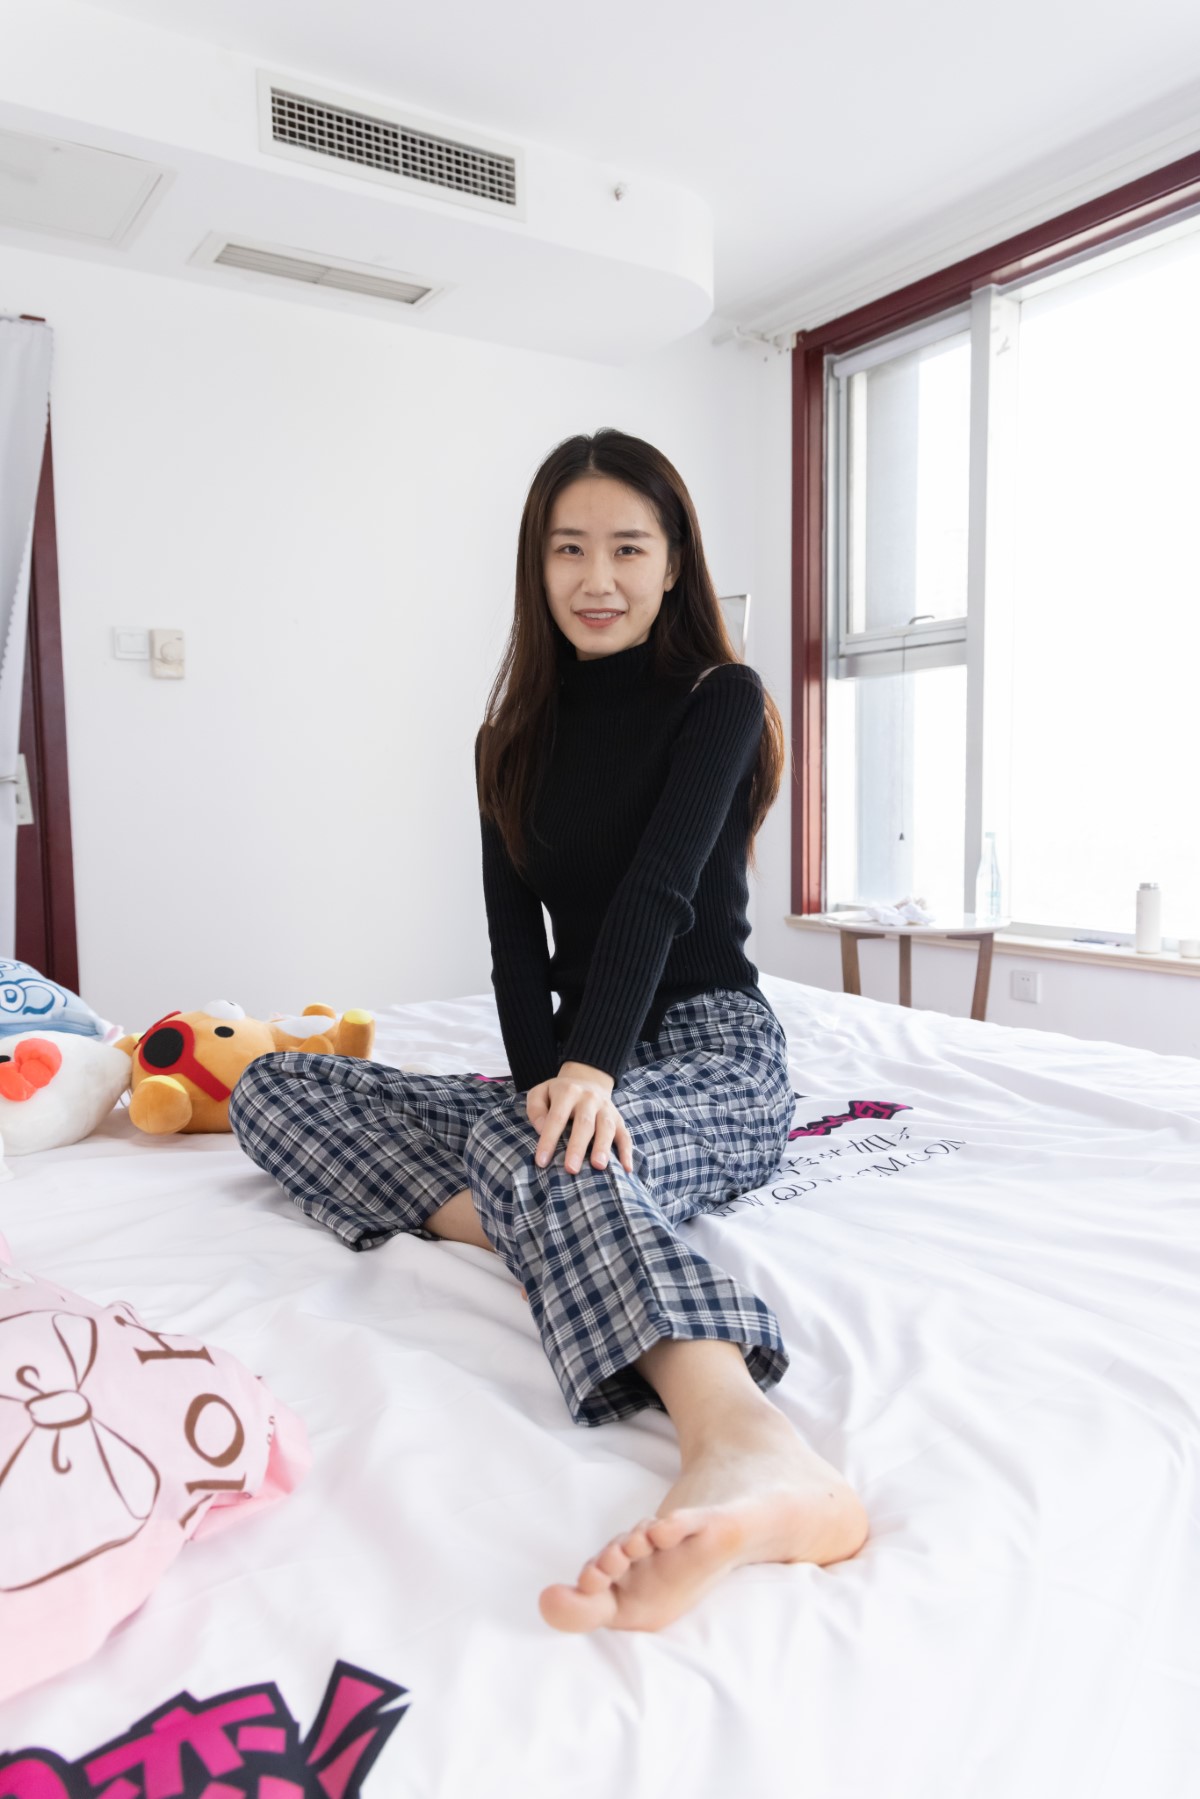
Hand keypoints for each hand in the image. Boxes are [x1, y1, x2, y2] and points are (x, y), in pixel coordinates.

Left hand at [526, 1061, 634, 1175]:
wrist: (587, 1080)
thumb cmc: (558, 1095)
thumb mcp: (540, 1093)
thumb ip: (536, 1109)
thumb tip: (541, 1129)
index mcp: (568, 1092)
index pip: (557, 1117)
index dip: (549, 1140)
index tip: (542, 1161)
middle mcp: (590, 1099)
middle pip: (584, 1123)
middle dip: (578, 1147)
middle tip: (571, 1169)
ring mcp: (607, 1109)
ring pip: (607, 1128)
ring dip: (603, 1147)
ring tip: (598, 1166)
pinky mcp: (619, 1119)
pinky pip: (625, 1135)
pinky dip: (626, 1152)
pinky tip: (625, 1169)